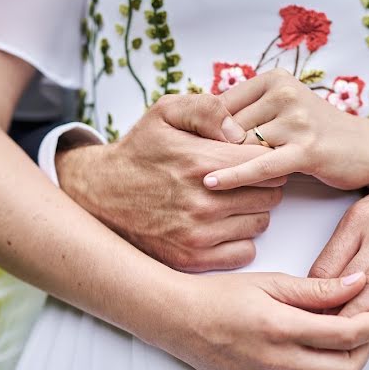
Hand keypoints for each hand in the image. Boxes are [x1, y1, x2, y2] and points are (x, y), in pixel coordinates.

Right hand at [56, 94, 285, 271]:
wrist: (99, 194)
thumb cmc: (138, 152)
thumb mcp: (166, 112)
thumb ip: (208, 109)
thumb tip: (241, 133)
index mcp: (201, 162)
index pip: (266, 163)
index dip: (263, 158)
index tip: (250, 159)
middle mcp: (203, 202)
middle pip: (270, 194)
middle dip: (260, 184)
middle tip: (241, 180)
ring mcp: (198, 235)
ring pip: (260, 223)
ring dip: (251, 212)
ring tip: (228, 202)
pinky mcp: (192, 259)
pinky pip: (245, 252)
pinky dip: (239, 240)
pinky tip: (221, 226)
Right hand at [155, 270, 368, 369]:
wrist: (179, 319)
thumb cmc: (219, 296)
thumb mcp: (270, 282)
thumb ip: (317, 288)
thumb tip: (356, 284)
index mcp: (281, 327)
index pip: (346, 335)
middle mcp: (277, 361)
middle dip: (364, 349)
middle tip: (360, 329)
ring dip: (342, 366)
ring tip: (333, 342)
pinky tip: (312, 362)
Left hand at [194, 69, 368, 190]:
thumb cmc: (317, 135)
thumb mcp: (281, 113)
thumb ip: (246, 115)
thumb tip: (197, 126)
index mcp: (273, 80)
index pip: (219, 105)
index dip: (199, 132)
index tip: (176, 151)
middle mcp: (284, 92)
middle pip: (227, 126)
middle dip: (206, 151)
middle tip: (177, 171)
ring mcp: (297, 119)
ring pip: (241, 146)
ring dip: (220, 165)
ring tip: (189, 183)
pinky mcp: (307, 148)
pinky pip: (262, 165)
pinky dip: (234, 176)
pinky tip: (210, 183)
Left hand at [309, 158, 368, 340]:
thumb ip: (353, 242)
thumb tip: (325, 280)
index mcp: (360, 219)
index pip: (326, 265)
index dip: (314, 298)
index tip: (307, 321)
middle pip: (349, 277)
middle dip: (333, 311)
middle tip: (322, 340)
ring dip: (365, 311)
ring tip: (355, 339)